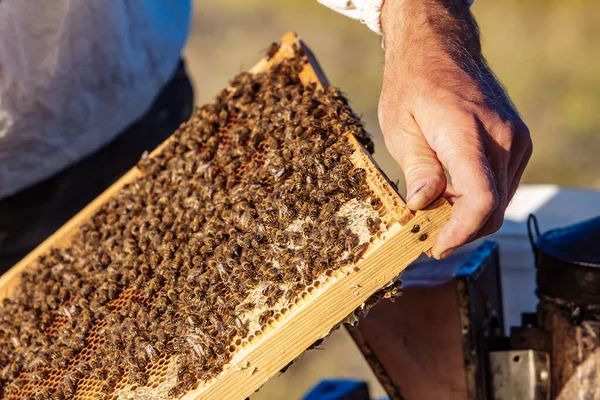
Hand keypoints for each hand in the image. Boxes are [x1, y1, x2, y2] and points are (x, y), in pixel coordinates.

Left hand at [378, 0, 531, 258]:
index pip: (480, 199)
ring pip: (500, 201)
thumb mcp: (400, 128)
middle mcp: (503, 137)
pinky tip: (452, 192)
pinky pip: (503, 185)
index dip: (459, 233)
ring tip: (435, 210)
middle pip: (492, 208)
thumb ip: (418, 169)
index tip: (435, 246)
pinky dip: (480, 198)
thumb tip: (423, 207)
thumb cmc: (413, 87)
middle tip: (427, 234)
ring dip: (470, 216)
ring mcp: (517, 139)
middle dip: (461, 230)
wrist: (440, 49)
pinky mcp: (519, 142)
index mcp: (467, 132)